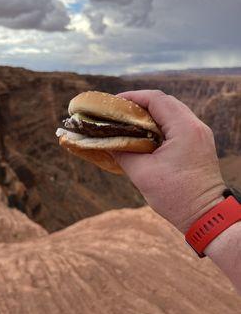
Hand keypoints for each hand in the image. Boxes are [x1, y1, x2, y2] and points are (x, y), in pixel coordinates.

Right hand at [112, 90, 225, 232]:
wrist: (206, 216)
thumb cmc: (176, 197)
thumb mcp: (142, 174)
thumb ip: (123, 153)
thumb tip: (107, 142)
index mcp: (184, 128)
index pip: (156, 99)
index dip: (132, 97)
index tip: (114, 103)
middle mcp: (196, 126)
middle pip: (165, 102)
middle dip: (140, 105)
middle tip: (119, 112)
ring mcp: (200, 135)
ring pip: (172, 113)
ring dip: (151, 115)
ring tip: (129, 123)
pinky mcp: (199, 144)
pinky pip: (178, 125)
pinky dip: (161, 126)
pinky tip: (145, 135)